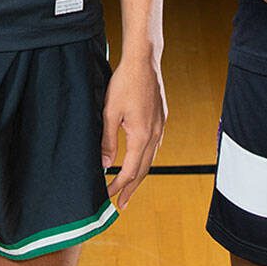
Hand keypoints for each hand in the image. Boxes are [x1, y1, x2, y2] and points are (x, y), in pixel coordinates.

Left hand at [102, 51, 165, 210]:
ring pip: (151, 159)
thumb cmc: (125, 83)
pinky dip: (146, 159)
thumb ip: (107, 141)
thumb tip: (105, 165)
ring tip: (130, 187)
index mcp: (141, 136)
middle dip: (131, 188)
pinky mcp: (161, 118)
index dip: (118, 186)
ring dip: (139, 175)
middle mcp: (154, 135)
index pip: (130, 171)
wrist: (144, 61)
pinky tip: (142, 160)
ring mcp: (160, 127)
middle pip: (144, 170)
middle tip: (122, 205)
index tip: (107, 197)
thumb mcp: (109, 113)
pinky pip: (155, 146)